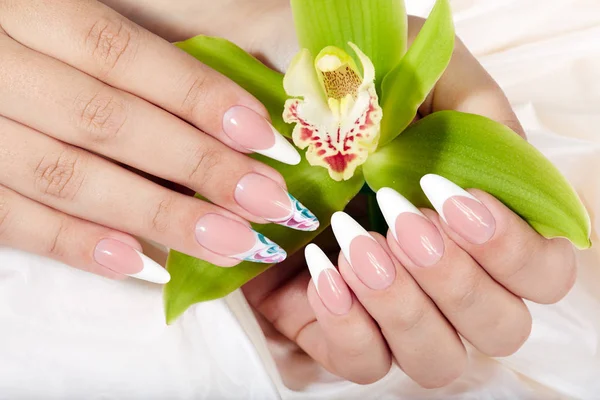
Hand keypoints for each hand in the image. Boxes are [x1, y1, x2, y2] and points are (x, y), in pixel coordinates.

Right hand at [0, 0, 319, 282]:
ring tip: (232, 242)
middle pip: (107, 122)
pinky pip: (11, 221)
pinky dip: (75, 244)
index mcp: (27, 10)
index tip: (263, 137)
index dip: (196, 95)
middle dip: (198, 167)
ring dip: (159, 216)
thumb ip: (131, 57)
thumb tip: (229, 115)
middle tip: (270, 203)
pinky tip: (140, 263)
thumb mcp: (59, 15)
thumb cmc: (22, 36)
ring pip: (68, 178)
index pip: (119, 53)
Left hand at [242, 16, 575, 387]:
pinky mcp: (338, 330)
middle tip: (401, 220)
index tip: (451, 199)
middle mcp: (450, 280)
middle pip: (501, 328)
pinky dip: (348, 326)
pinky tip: (322, 270)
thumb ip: (477, 113)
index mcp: (483, 227)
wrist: (263, 120)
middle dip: (455, 280)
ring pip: (438, 361)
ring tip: (356, 242)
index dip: (511, 250)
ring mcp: (396, 312)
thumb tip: (506, 168)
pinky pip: (364, 364)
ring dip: (403, 307)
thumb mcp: (419, 79)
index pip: (543, 273)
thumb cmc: (348, 96)